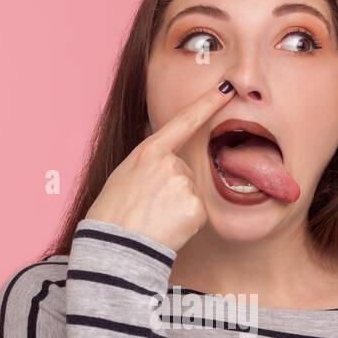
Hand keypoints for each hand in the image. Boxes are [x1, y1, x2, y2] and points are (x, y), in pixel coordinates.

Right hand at [85, 78, 235, 251]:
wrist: (114, 248)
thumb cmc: (112, 216)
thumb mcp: (124, 176)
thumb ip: (149, 162)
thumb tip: (169, 156)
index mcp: (148, 152)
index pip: (183, 122)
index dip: (206, 104)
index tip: (225, 90)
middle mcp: (169, 163)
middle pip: (184, 172)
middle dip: (173, 190)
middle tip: (149, 209)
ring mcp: (183, 184)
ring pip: (191, 194)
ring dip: (178, 208)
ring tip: (155, 220)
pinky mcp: (196, 207)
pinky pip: (198, 213)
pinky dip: (186, 223)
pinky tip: (167, 229)